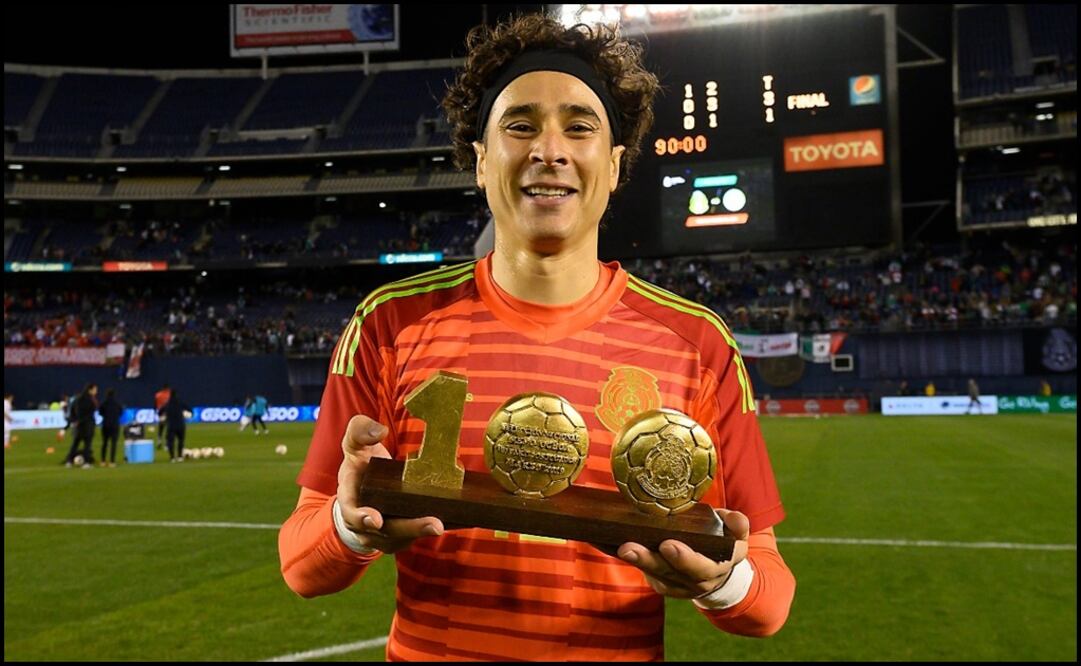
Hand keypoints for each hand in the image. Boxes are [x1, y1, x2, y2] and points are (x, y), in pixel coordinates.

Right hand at [335, 414, 443, 553]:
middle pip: (388, 530)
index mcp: (351, 500)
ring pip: (403, 537)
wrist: (362, 488)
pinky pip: (416, 536)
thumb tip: (379, 430)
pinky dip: (432, 530)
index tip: (376, 519)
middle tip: (435, 524)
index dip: (362, 518)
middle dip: (411, 527)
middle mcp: (365, 524)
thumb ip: (360, 432)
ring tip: (444, 524)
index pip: (352, 514)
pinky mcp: (402, 535)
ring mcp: (384, 533)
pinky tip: (453, 521)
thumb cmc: (360, 465)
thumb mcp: (355, 445)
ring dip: (423, 531)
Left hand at [616, 508, 750, 598]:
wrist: (719, 571)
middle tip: (630, 547)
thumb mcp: (736, 534)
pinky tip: (612, 547)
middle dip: (651, 560)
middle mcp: (698, 581)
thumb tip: (735, 520)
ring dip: (638, 561)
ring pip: (656, 574)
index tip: (668, 545)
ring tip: (621, 547)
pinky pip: (647, 574)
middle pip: (671, 573)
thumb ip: (737, 525)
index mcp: (718, 567)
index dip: (685, 559)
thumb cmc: (723, 543)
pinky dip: (632, 561)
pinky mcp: (664, 584)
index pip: (702, 567)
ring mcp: (679, 585)